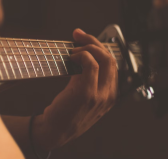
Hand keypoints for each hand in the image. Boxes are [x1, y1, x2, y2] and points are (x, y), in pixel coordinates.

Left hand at [34, 29, 117, 149]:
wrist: (55, 131)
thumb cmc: (66, 112)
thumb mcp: (84, 97)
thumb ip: (88, 79)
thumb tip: (82, 54)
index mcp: (110, 95)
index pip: (112, 64)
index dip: (99, 47)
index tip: (84, 39)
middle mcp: (109, 95)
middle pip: (111, 58)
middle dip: (94, 41)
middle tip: (78, 35)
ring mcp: (99, 94)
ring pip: (103, 58)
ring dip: (87, 47)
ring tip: (72, 50)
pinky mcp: (86, 92)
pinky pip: (90, 64)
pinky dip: (81, 55)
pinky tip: (71, 58)